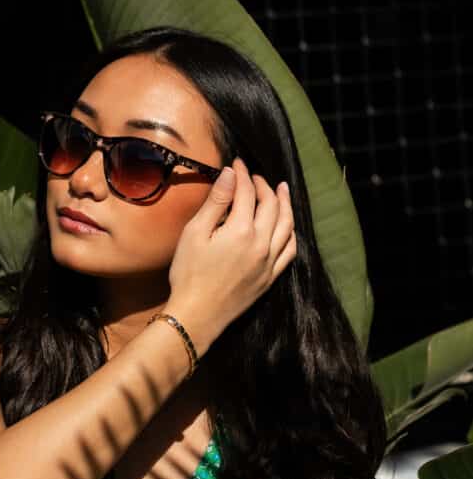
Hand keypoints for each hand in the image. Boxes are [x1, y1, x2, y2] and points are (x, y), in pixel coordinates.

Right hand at [166, 157, 296, 353]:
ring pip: (287, 225)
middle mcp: (262, 244)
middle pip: (271, 205)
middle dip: (263, 186)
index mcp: (242, 230)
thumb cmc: (189, 273)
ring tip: (281, 190)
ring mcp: (269, 262)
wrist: (197, 314)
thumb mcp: (195, 233)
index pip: (248, 192)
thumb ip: (216, 202)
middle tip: (253, 176)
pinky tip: (286, 225)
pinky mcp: (270, 277)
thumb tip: (230, 174)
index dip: (242, 174)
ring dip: (285, 204)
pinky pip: (289, 250)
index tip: (236, 164)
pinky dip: (290, 232)